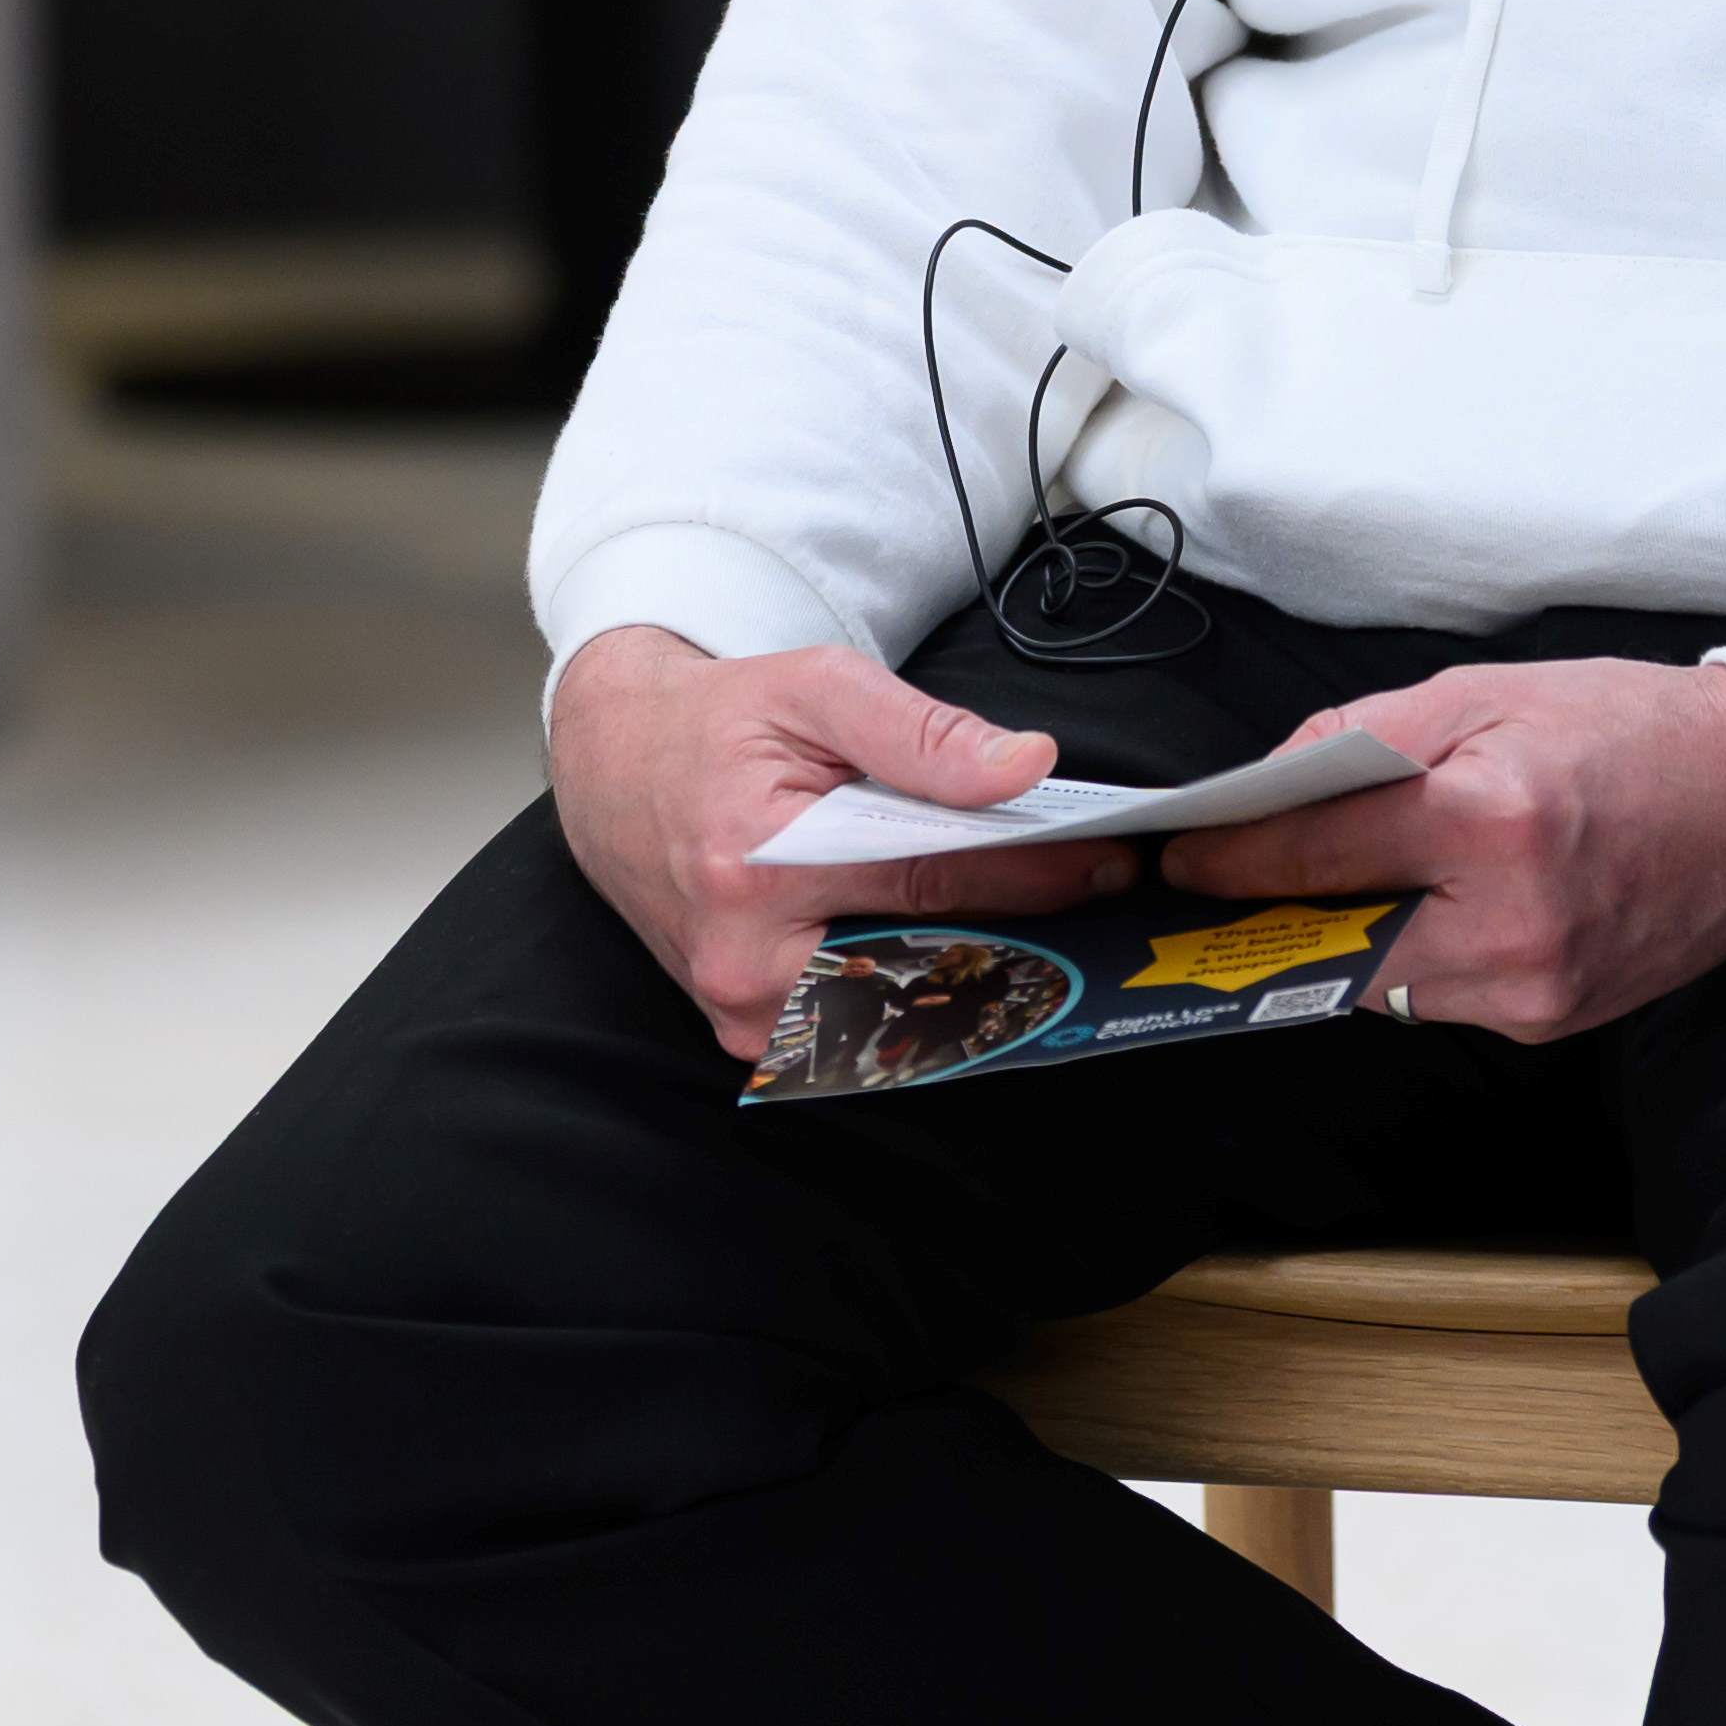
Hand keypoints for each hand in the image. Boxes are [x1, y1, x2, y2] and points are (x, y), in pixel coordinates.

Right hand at [547, 628, 1125, 1064]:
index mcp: (755, 867)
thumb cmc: (717, 727)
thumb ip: (920, 730)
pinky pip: (867, 1027)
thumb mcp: (813, 688)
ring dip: (984, 968)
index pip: (932, 881)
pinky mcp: (754, 1038)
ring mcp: (746, 1016)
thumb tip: (1025, 768)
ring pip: (904, 1008)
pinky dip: (927, 991)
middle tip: (1100, 895)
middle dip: (1022, 930)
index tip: (1107, 859)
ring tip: (1053, 921)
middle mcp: (746, 962)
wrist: (618, 770)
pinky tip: (978, 954)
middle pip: (927, 961)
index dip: (1033, 872)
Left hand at [1165, 656, 1725, 1040]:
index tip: (1176, 861)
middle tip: (1207, 889)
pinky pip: (1437, 996)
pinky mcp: (1553, 1024)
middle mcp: (1515, 926)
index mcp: (1497, 822)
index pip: (1321, 852)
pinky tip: (1403, 909)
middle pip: (1334, 935)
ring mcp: (1537, 991)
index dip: (1234, 857)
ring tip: (1303, 889)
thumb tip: (1268, 786)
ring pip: (1378, 979)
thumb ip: (1364, 737)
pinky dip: (1406, 953)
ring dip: (1335, 936)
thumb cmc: (1633, 731)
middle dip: (1268, 909)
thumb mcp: (1488, 692)